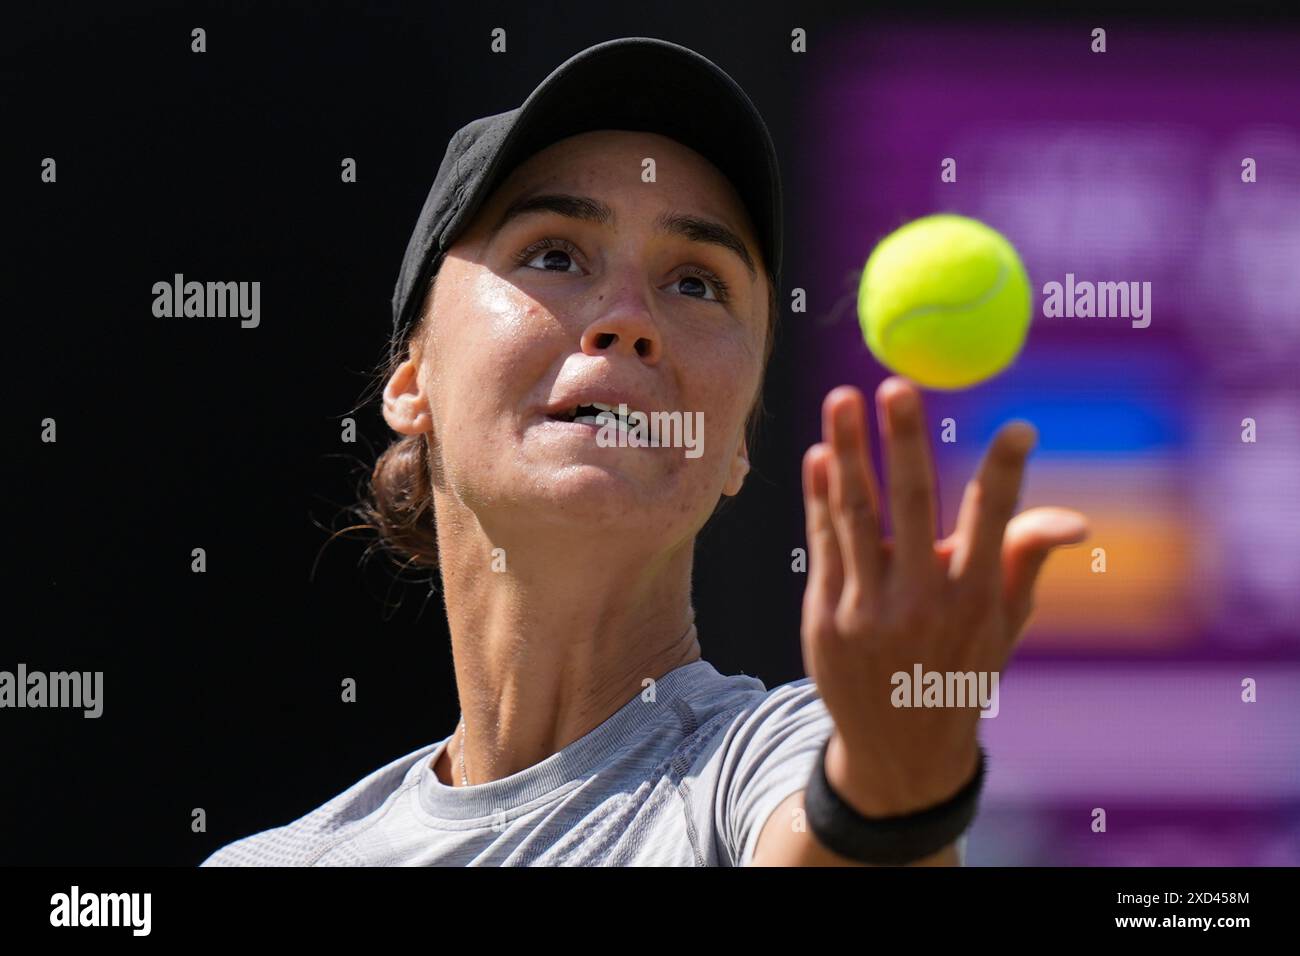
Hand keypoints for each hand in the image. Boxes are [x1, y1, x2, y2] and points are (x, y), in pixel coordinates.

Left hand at [800, 377, 1088, 816]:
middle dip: (905, 441)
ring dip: (848, 452)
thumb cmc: (961, 667)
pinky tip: (820, 454)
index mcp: (976, 601)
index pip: (994, 524)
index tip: (1018, 426)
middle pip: (912, 506)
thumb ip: (1026, 562)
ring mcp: (868, 610)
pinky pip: (822, 543)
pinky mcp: (825, 615)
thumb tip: (1076, 520)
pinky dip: (819, 496)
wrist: (898, 748)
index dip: (1006, 472)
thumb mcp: (1004, 624)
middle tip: (897, 383)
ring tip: (842, 397)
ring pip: (855, 516)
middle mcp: (922, 602)